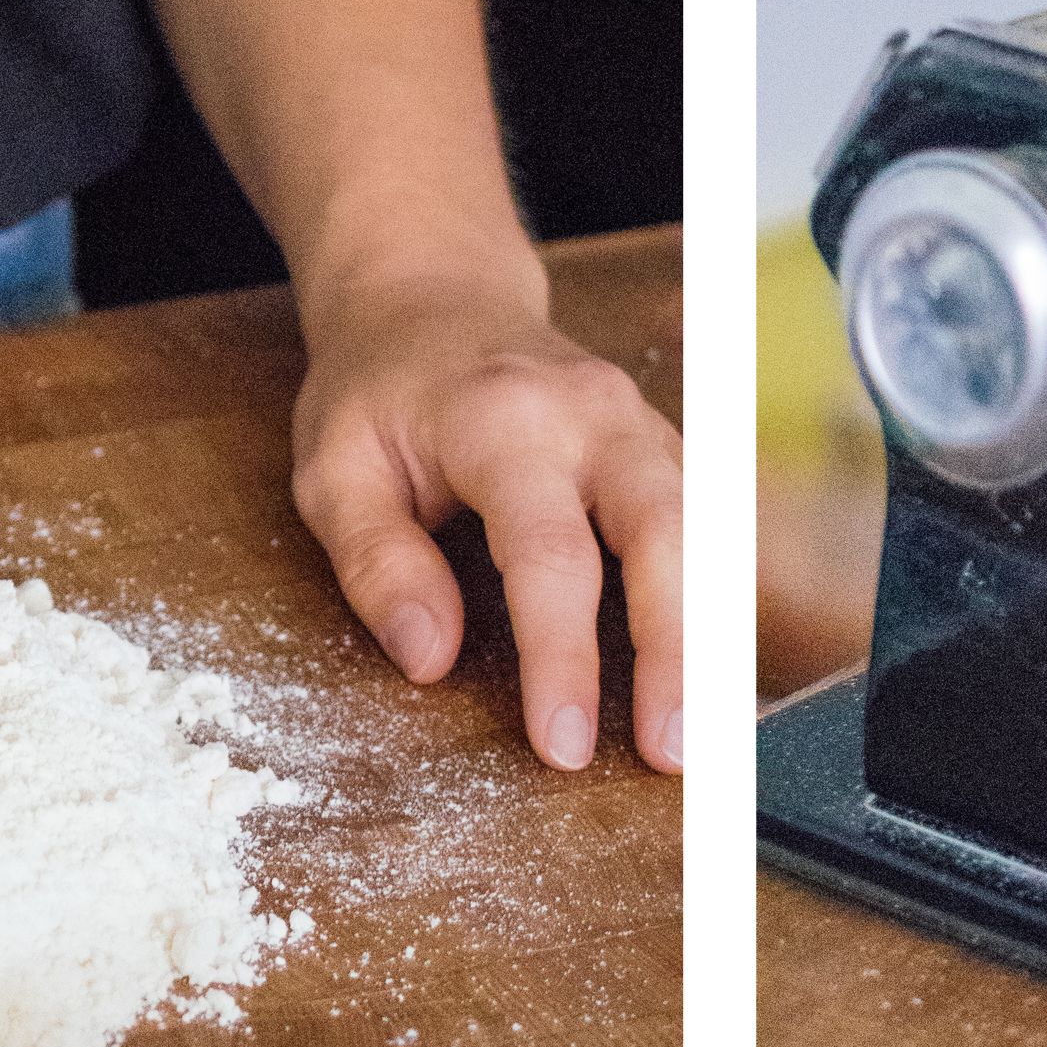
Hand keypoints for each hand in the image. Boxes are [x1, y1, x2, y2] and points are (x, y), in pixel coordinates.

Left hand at [290, 258, 683, 772]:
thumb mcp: (334, 470)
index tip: (561, 744)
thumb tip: (428, 659)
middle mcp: (590, 414)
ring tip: (701, 734)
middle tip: (671, 750)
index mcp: (501, 419)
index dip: (561, 657)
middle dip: (676, 649)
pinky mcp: (662, 445)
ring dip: (708, 634)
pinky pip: (705, 526)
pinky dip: (712, 601)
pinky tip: (705, 674)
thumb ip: (376, 564)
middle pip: (664, 531)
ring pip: (704, 528)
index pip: (549, 553)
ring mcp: (639, 423)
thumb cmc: (378, 392)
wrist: (433, 296)